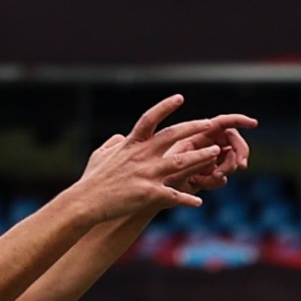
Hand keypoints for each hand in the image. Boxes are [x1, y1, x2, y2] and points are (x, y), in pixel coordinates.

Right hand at [74, 95, 256, 219]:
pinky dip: (186, 198)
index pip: (150, 119)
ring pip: (181, 162)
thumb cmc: (91, 180)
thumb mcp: (99, 155)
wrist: (84, 203)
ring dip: (201, 157)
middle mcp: (141, 156)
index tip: (180, 97)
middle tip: (209, 124)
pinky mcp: (149, 194)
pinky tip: (198, 202)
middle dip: (193, 128)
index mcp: (130, 145)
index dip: (165, 107)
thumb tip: (120, 136)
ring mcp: (146, 174)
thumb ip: (113, 143)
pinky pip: (174, 195)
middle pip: (173, 136)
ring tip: (215, 153)